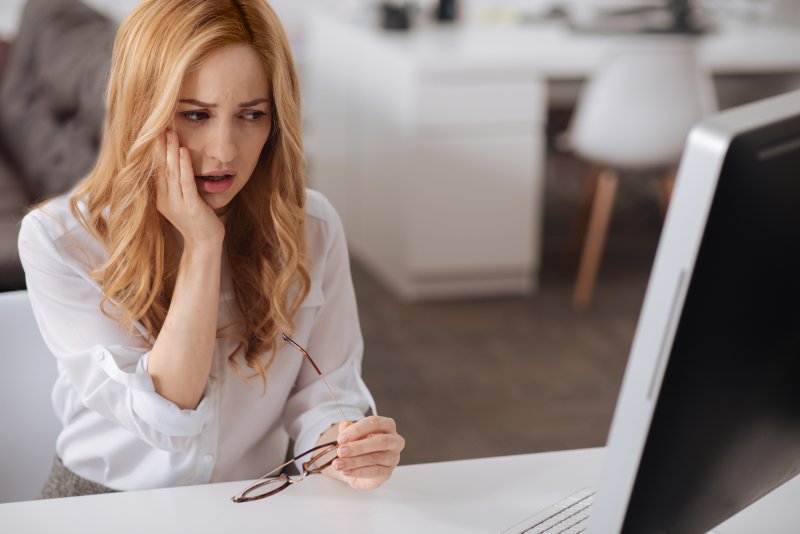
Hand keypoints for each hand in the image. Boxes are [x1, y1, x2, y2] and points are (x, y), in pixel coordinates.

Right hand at [155, 130, 223, 246]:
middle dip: (160, 146)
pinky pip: (186, 182)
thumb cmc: (198, 222)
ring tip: (170, 133)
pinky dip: (184, 165)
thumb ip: (176, 187)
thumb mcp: (182, 203)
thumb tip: (175, 166)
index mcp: (162, 199)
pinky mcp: (191, 207)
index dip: (155, 152)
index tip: (155, 133)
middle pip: (161, 168)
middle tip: (160, 126)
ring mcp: (177, 204)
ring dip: (171, 151)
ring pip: (171, 172)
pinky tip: (183, 150)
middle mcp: (166, 200)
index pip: (155, 170)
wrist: (205, 244)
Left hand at [331, 416, 404, 489]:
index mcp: (387, 426)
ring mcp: (393, 458)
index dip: (357, 430)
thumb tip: (343, 426)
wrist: (361, 468)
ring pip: (375, 458)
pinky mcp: (388, 472)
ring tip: (338, 464)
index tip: (341, 438)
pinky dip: (357, 472)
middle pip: (380, 441)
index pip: (375, 423)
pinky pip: (374, 472)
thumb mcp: (352, 435)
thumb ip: (348, 429)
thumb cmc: (360, 447)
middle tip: (340, 451)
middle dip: (358, 446)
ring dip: (353, 461)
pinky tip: (345, 471)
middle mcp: (395, 441)